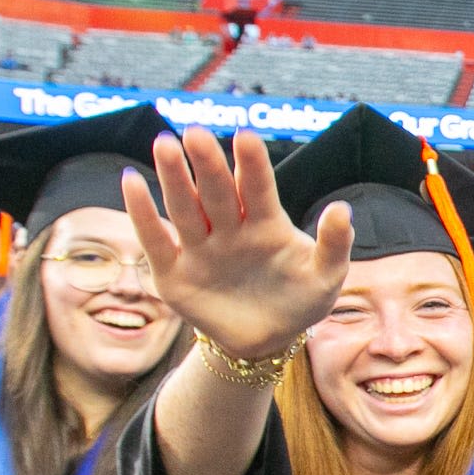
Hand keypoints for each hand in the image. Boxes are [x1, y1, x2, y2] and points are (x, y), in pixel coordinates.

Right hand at [121, 126, 352, 360]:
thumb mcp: (326, 277)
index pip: (258, 188)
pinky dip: (141, 213)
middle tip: (195, 134)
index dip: (251, 164)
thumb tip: (342, 209)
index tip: (244, 135)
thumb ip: (334, 244)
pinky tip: (131, 181)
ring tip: (164, 145)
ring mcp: (200, 247)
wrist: (268, 341)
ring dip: (174, 178)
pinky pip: (155, 239)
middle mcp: (230, 228)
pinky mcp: (174, 272)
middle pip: (216, 191)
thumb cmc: (300, 300)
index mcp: (266, 224)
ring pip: (184, 208)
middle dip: (207, 164)